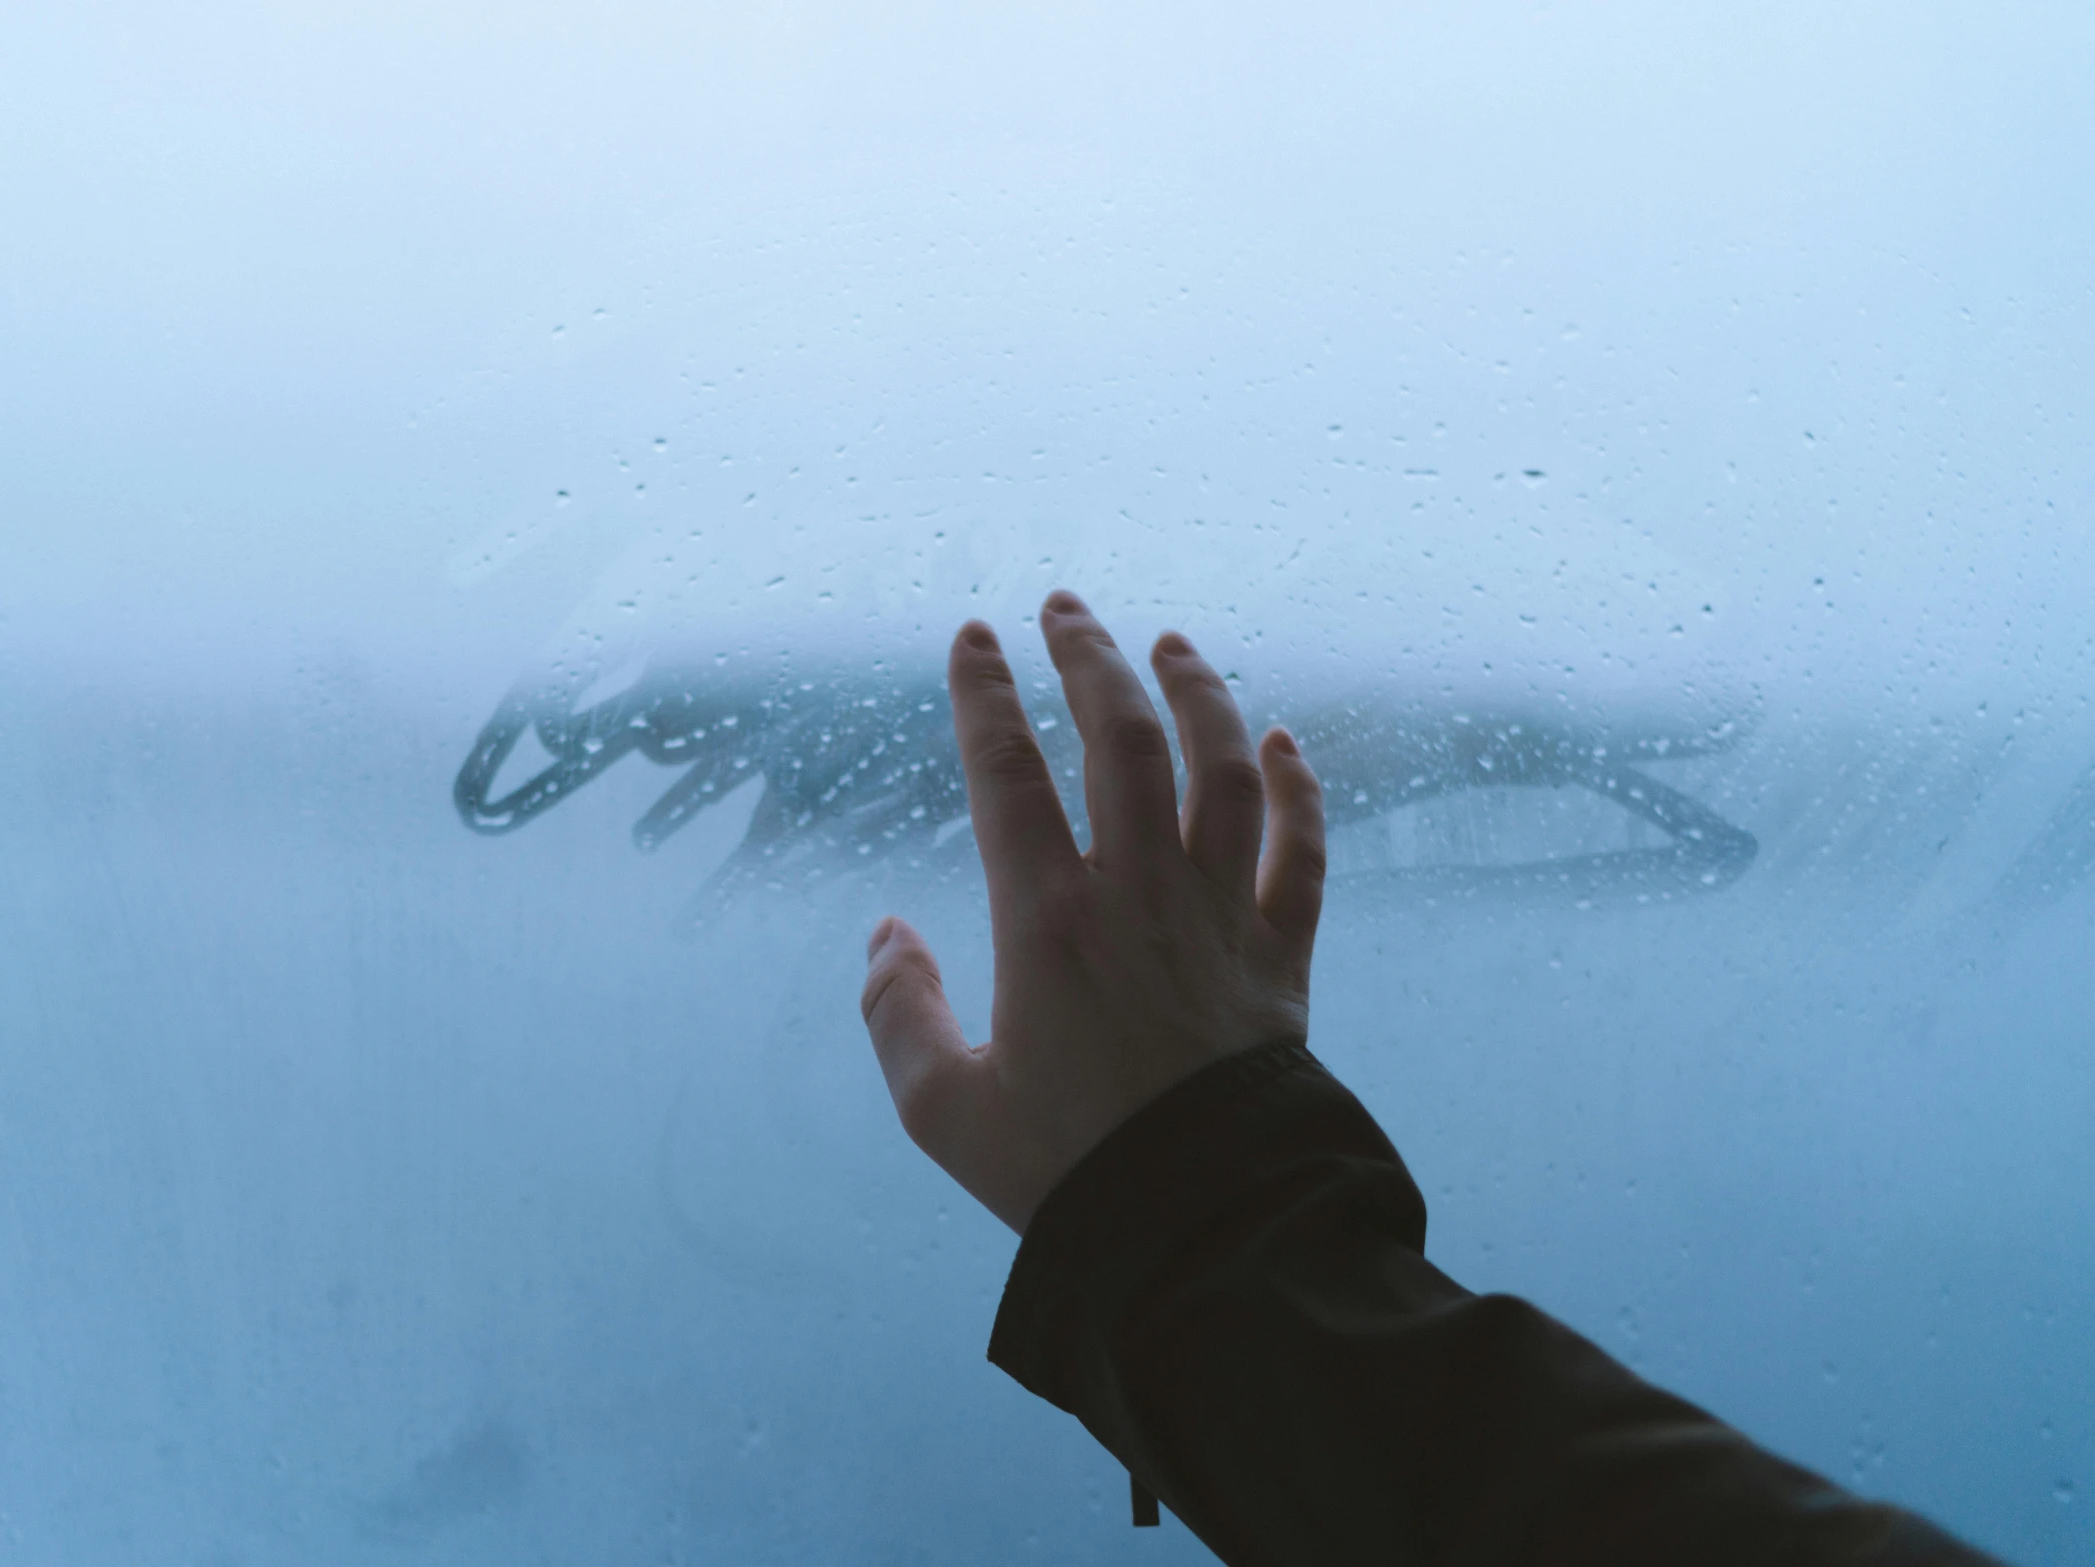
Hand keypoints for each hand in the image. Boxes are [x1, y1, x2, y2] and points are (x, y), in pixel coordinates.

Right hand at [859, 590, 1328, 1233]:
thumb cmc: (1065, 1173)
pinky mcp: (1279, 960)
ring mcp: (1218, 921)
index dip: (983, 694)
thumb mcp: (943, 1109)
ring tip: (1169, 645)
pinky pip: (1299, 854)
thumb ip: (900, 1012)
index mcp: (1047, 923)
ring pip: (1221, 773)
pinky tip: (1282, 744)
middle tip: (1066, 607)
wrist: (1200, 1230)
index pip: (1006, 774)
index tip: (971, 637)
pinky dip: (1298, 791)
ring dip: (1198, 695)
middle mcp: (1138, 897)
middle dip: (1090, 658)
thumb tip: (889, 935)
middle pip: (1122, 741)